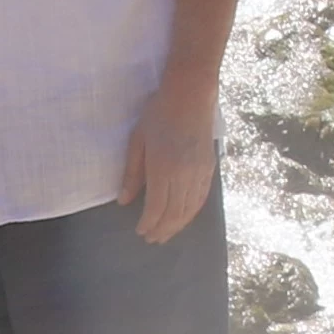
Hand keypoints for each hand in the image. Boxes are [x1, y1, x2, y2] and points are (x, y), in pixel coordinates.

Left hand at [125, 94, 220, 245]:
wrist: (191, 94)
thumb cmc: (158, 113)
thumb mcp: (137, 141)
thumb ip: (132, 173)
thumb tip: (125, 201)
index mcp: (163, 169)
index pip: (157, 207)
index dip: (149, 224)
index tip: (140, 232)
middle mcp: (184, 175)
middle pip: (175, 213)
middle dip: (162, 229)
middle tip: (152, 239)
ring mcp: (199, 172)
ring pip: (190, 209)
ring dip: (178, 225)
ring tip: (166, 233)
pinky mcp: (209, 167)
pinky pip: (201, 197)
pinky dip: (192, 212)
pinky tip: (185, 216)